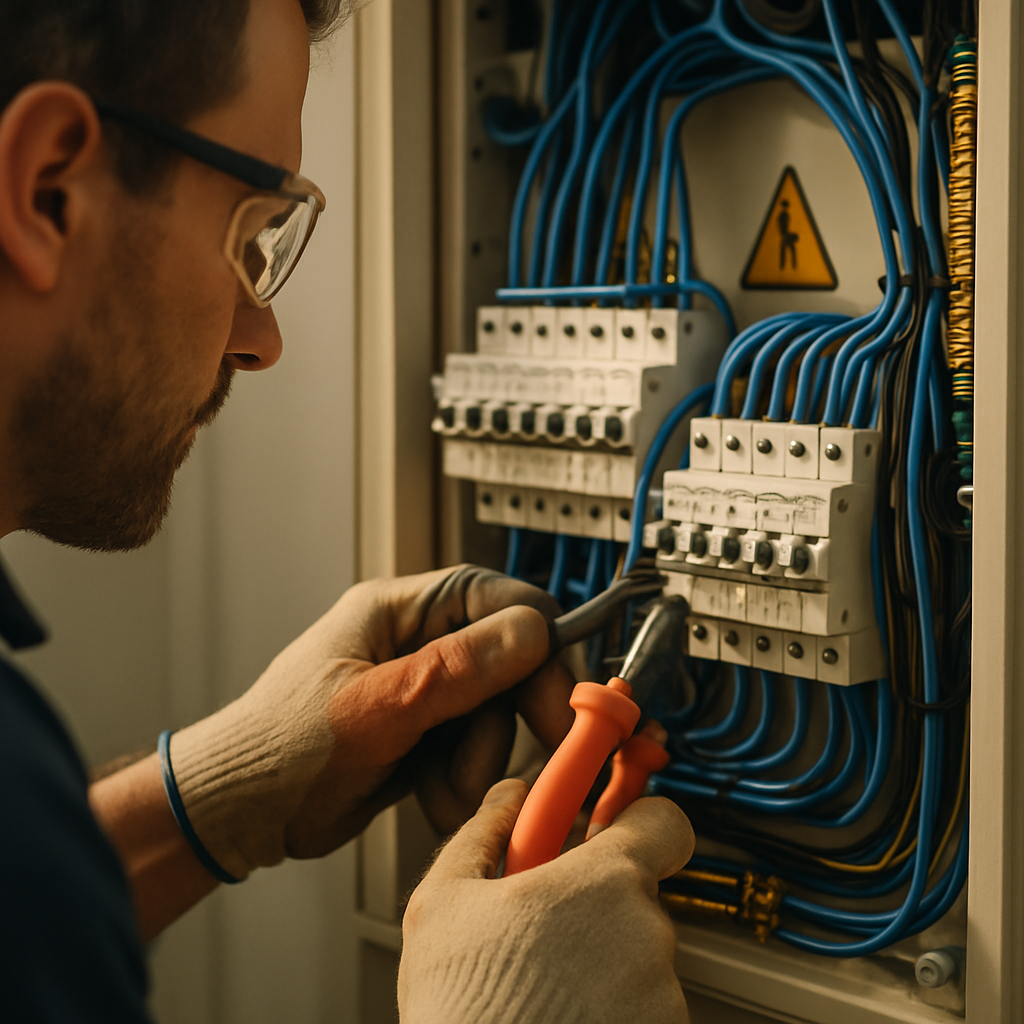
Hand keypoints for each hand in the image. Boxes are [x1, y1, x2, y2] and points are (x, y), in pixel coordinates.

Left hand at [168, 565, 575, 879]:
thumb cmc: (280, 750)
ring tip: (445, 791)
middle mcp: (416, 642)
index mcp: (399, 611)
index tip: (561, 694)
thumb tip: (532, 632)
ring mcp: (421, 690)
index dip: (537, 641)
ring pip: (495, 712)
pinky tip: (434, 799)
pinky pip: (473, 749)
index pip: (494, 599)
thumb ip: (454, 670)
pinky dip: (465, 780)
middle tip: (542, 754)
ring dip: (482, 759)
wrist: (238, 815)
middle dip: (514, 714)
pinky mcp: (423, 734)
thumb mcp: (374, 709)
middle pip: (506, 659)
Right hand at [398, 780, 694, 1023]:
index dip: (639, 821)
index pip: (664, 823)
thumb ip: (483, 833)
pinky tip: (557, 1017)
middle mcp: (648, 936)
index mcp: (605, 883)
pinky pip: (642, 1006)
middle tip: (543, 928)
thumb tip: (508, 797)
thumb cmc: (461, 1015)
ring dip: (600, 962)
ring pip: (637, 955)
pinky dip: (609, 1008)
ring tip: (541, 987)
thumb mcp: (442, 904)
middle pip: (638, 894)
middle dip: (595, 905)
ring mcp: (662, 997)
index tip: (617, 826)